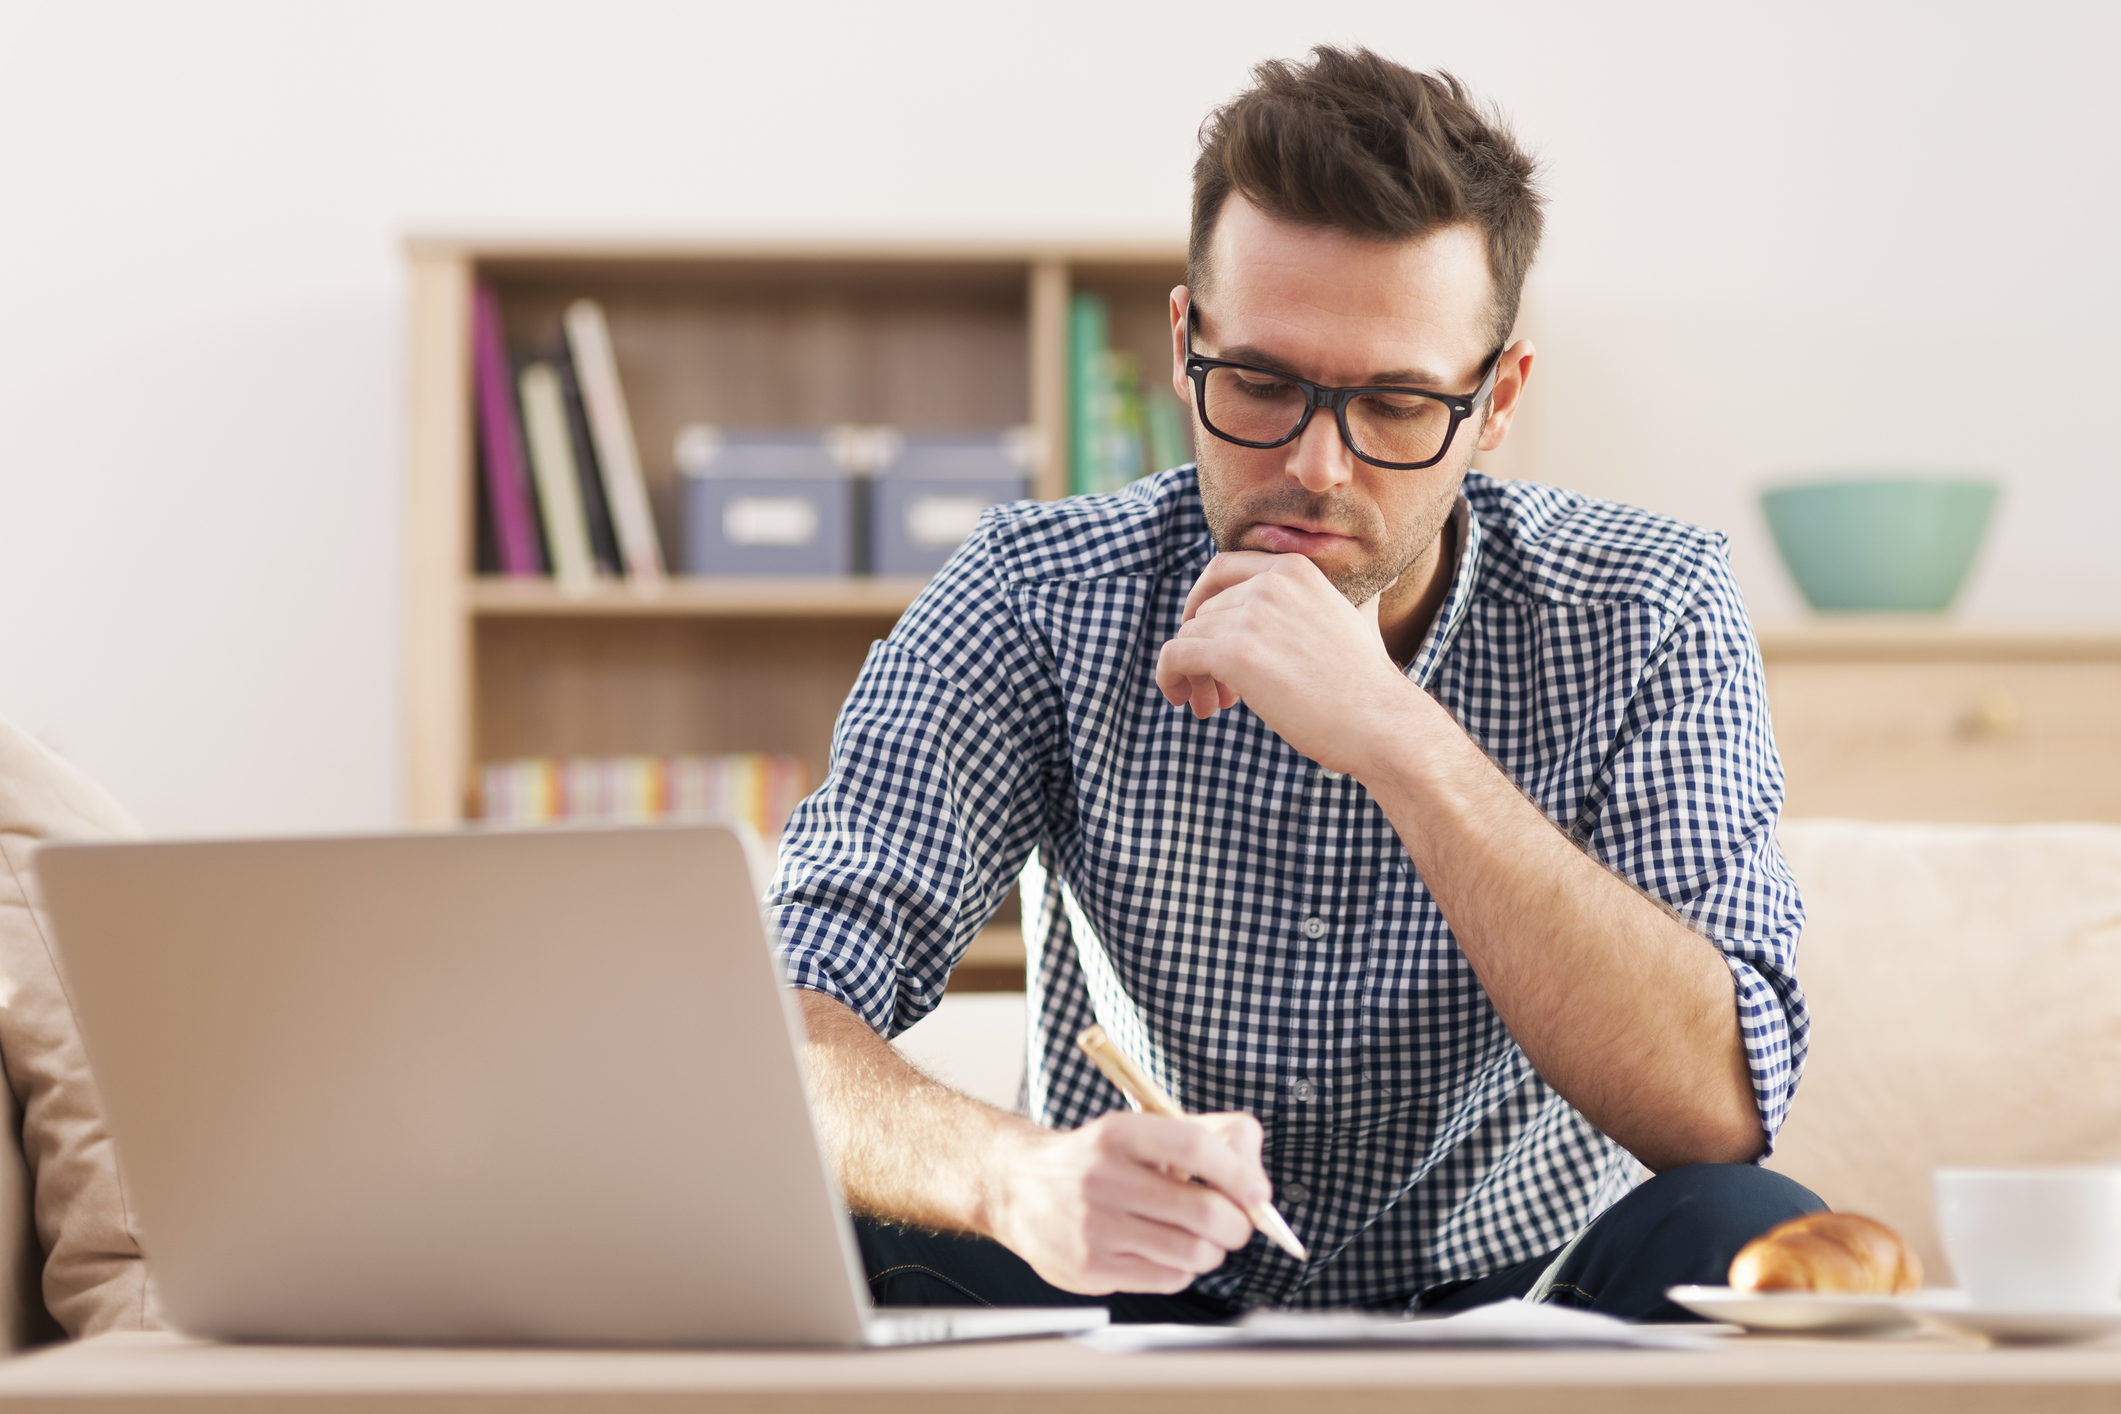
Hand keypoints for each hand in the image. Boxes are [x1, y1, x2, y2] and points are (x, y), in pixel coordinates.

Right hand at [984, 1110, 1268, 1294]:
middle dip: (1237, 1225)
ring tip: (1202, 1240)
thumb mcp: (1143, 1128)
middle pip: (1202, 1210)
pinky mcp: (1090, 1268)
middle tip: (1237, 1225)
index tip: (1258, 1193)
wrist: (1018, 1188)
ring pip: (1192, 1252)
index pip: (1194, 1147)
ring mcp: (1093, 1227)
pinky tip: (1167, 1253)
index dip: (1238, 1173)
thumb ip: (1209, 1138)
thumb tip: (1258, 1184)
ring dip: (1212, 1251)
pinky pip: (1168, 1278)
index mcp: (1118, 1133)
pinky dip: (1183, 1269)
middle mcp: (1101, 1178)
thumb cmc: (1100, 1159)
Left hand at [1154, 552, 1423, 775]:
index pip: (1220, 569)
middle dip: (1204, 649)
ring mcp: (1251, 616)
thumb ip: (1323, 600)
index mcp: (1294, 569)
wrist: (1380, 722)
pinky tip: (1183, 699)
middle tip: (1220, 690)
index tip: (1205, 634)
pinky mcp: (1235, 653)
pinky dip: (1169, 677)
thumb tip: (1360, 584)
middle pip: (1203, 611)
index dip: (1203, 603)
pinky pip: (1175, 656)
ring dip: (1194, 674)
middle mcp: (1270, 583)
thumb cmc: (1365, 684)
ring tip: (1213, 705)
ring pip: (1188, 637)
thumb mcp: (1350, 618)